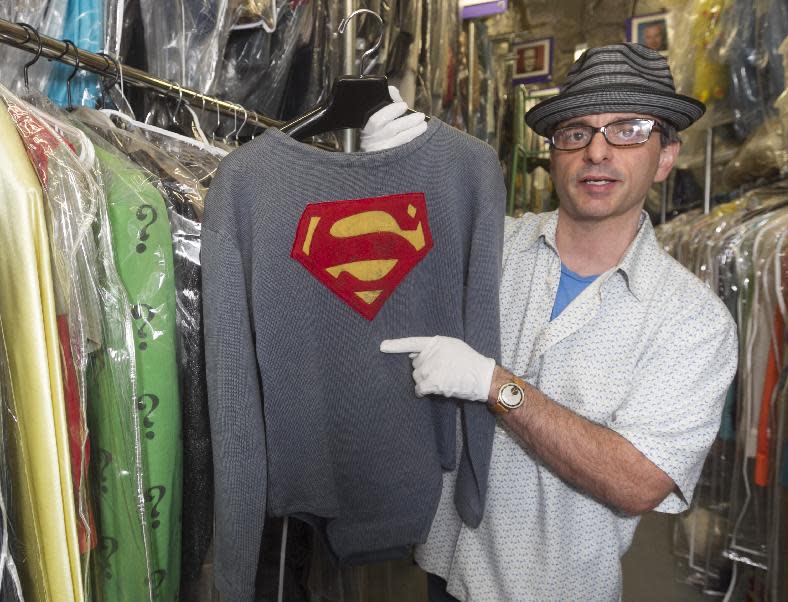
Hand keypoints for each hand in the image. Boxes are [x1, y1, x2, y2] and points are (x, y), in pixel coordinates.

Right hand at [360, 86, 427, 151]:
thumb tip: (393, 91)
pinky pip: (403, 149)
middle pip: (390, 129)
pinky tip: (420, 135)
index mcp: (366, 127)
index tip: (404, 105)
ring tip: (423, 125)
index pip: (375, 119)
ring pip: (399, 139)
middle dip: (407, 121)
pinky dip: (412, 140)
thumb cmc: (378, 132)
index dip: (391, 111)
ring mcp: (380, 150)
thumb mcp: (379, 117)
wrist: (374, 157)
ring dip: (414, 130)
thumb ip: (387, 102)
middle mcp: (371, 140)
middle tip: (420, 116)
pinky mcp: (389, 159)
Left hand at [380, 336, 495, 401]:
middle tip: (440, 372)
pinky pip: (419, 388)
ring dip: (424, 381)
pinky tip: (430, 390)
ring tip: (442, 379)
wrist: (482, 376)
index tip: (382, 347)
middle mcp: (433, 352)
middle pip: (415, 364)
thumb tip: (412, 354)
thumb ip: (433, 348)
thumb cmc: (468, 361)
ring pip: (416, 376)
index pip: (412, 342)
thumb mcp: (452, 346)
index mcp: (436, 341)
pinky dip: (422, 391)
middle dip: (423, 369)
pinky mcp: (434, 381)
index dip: (396, 345)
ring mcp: (433, 367)